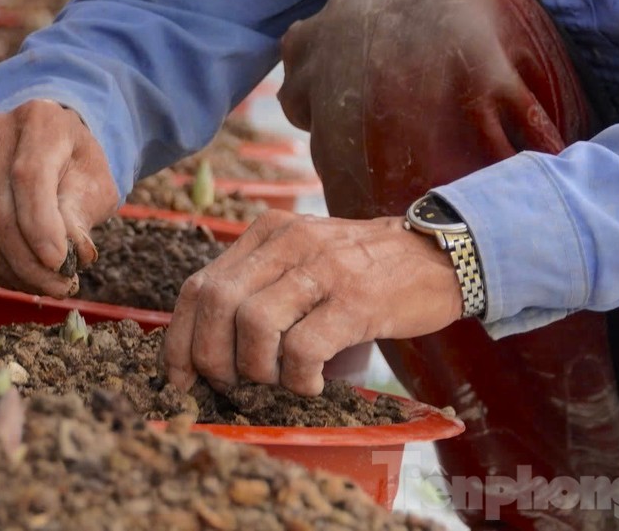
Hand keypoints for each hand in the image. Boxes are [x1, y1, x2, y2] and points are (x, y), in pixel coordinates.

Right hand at [0, 100, 118, 296]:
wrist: (45, 146)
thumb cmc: (76, 164)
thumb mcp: (95, 179)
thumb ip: (83, 211)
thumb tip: (73, 252)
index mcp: (36, 119)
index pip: (28, 176)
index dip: (41, 226)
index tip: (61, 263)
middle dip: (29, 260)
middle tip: (62, 285)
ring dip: (13, 272)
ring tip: (48, 286)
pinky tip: (23, 279)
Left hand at [165, 210, 463, 395]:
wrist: (439, 255)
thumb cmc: (367, 268)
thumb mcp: (308, 256)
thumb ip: (264, 282)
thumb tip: (211, 345)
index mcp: (270, 232)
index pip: (200, 284)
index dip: (180, 339)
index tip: (181, 378)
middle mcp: (290, 242)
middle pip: (217, 303)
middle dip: (212, 359)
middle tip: (233, 387)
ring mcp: (324, 268)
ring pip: (254, 325)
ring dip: (257, 371)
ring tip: (279, 383)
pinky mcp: (355, 301)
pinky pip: (303, 348)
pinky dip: (298, 379)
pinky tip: (314, 384)